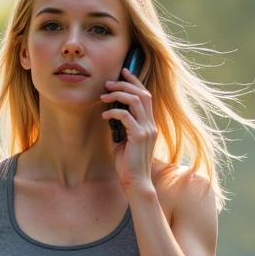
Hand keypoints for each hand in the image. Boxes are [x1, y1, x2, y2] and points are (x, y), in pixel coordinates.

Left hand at [102, 67, 156, 192]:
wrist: (136, 182)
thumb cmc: (128, 164)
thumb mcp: (125, 141)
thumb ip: (123, 126)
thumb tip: (112, 113)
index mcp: (149, 124)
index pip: (145, 95)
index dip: (135, 81)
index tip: (123, 72)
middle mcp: (151, 124)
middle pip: (142, 93)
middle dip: (124, 85)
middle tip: (107, 84)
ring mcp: (147, 130)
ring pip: (135, 100)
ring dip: (117, 95)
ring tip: (103, 97)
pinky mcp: (139, 136)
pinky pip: (125, 116)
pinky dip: (113, 112)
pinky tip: (104, 116)